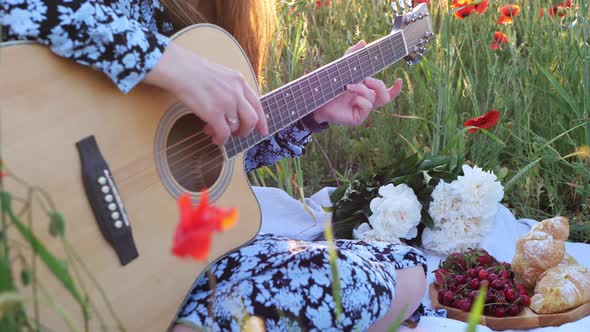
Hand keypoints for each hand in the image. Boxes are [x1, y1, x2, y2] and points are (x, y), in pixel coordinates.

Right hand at [144, 41, 268, 144]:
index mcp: (239, 81)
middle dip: (245, 131)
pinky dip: (220, 139)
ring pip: (237, 128)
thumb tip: (232, 111)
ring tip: (215, 133)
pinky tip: (213, 138)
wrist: (179, 68)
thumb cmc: (192, 71)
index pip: (257, 104)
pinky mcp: (214, 113)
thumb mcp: (221, 75)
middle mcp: (236, 92)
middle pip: (252, 119)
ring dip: (227, 135)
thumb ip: (231, 89)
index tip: (263, 131)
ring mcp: (227, 103)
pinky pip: (224, 134)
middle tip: (236, 135)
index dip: (262, 121)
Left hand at [311, 40, 403, 125]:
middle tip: (366, 79)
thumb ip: (352, 55)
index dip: (396, 89)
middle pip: (385, 96)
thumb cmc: (330, 84)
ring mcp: (362, 111)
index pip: (386, 93)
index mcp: (367, 91)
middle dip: (378, 85)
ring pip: (374, 100)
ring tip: (349, 86)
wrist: (316, 99)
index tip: (399, 79)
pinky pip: (367, 107)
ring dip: (363, 90)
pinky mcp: (357, 118)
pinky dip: (360, 99)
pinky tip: (350, 98)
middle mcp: (366, 101)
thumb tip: (363, 42)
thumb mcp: (343, 68)